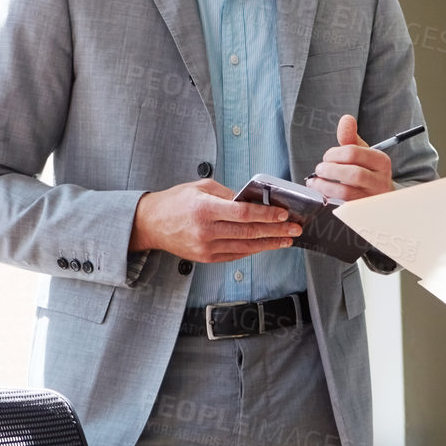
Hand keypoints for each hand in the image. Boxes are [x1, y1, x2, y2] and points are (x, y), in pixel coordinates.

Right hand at [130, 179, 299, 262]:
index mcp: (204, 209)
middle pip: (249, 232)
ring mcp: (206, 247)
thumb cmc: (175, 202)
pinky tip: (266, 245)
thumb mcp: (200, 187)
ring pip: (245, 247)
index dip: (267, 215)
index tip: (283, 214)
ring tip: (287, 239)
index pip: (243, 213)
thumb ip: (228, 194)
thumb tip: (253, 201)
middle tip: (295, 229)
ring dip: (269, 244)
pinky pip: (235, 254)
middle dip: (276, 231)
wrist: (150, 224)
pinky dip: (252, 250)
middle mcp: (205, 230)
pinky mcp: (206, 258)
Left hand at [307, 115, 394, 201]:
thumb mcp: (361, 151)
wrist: (379, 194)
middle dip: (330, 170)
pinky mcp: (362, 209)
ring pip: (346, 191)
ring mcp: (372, 197)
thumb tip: (346, 119)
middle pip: (353, 173)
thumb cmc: (367, 170)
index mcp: (381, 161)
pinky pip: (342, 204)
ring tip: (316, 181)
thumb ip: (350, 136)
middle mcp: (380, 180)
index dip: (334, 154)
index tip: (328, 157)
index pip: (354, 152)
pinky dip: (328, 196)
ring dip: (325, 185)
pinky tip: (321, 191)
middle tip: (320, 168)